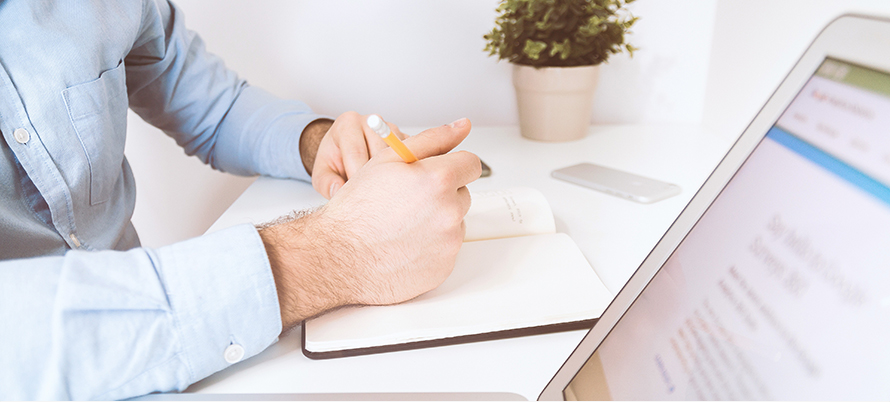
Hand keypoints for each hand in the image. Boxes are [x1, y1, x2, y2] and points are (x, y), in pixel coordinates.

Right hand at [260, 118, 479, 329]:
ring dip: (437, 220)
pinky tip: (405, 244)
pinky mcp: (445, 267)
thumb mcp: (388, 160)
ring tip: (403, 224)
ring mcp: (449, 242)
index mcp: (439, 179)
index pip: (471, 164)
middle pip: (462, 194)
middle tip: (408, 201)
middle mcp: (449, 211)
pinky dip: (431, 246)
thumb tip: (461, 126)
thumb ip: (432, 139)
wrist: (339, 257)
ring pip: (455, 222)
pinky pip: (447, 249)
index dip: (452, 166)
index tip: (438, 173)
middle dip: (442, 194)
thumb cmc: (358, 209)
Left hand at [306, 111, 406, 198]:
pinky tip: (394, 184)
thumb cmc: (334, 161)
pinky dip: (404, 173)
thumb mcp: (321, 173)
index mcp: (347, 123)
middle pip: (380, 153)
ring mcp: (391, 128)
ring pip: (398, 156)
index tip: (356, 196)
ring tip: (382, 191)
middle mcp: (371, 121)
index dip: (356, 177)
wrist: (346, 151)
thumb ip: (326, 183)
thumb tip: (338, 191)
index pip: (356, 152)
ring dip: (392, 176)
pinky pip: (411, 157)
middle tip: (370, 196)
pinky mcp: (406, 138)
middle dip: (375, 178)